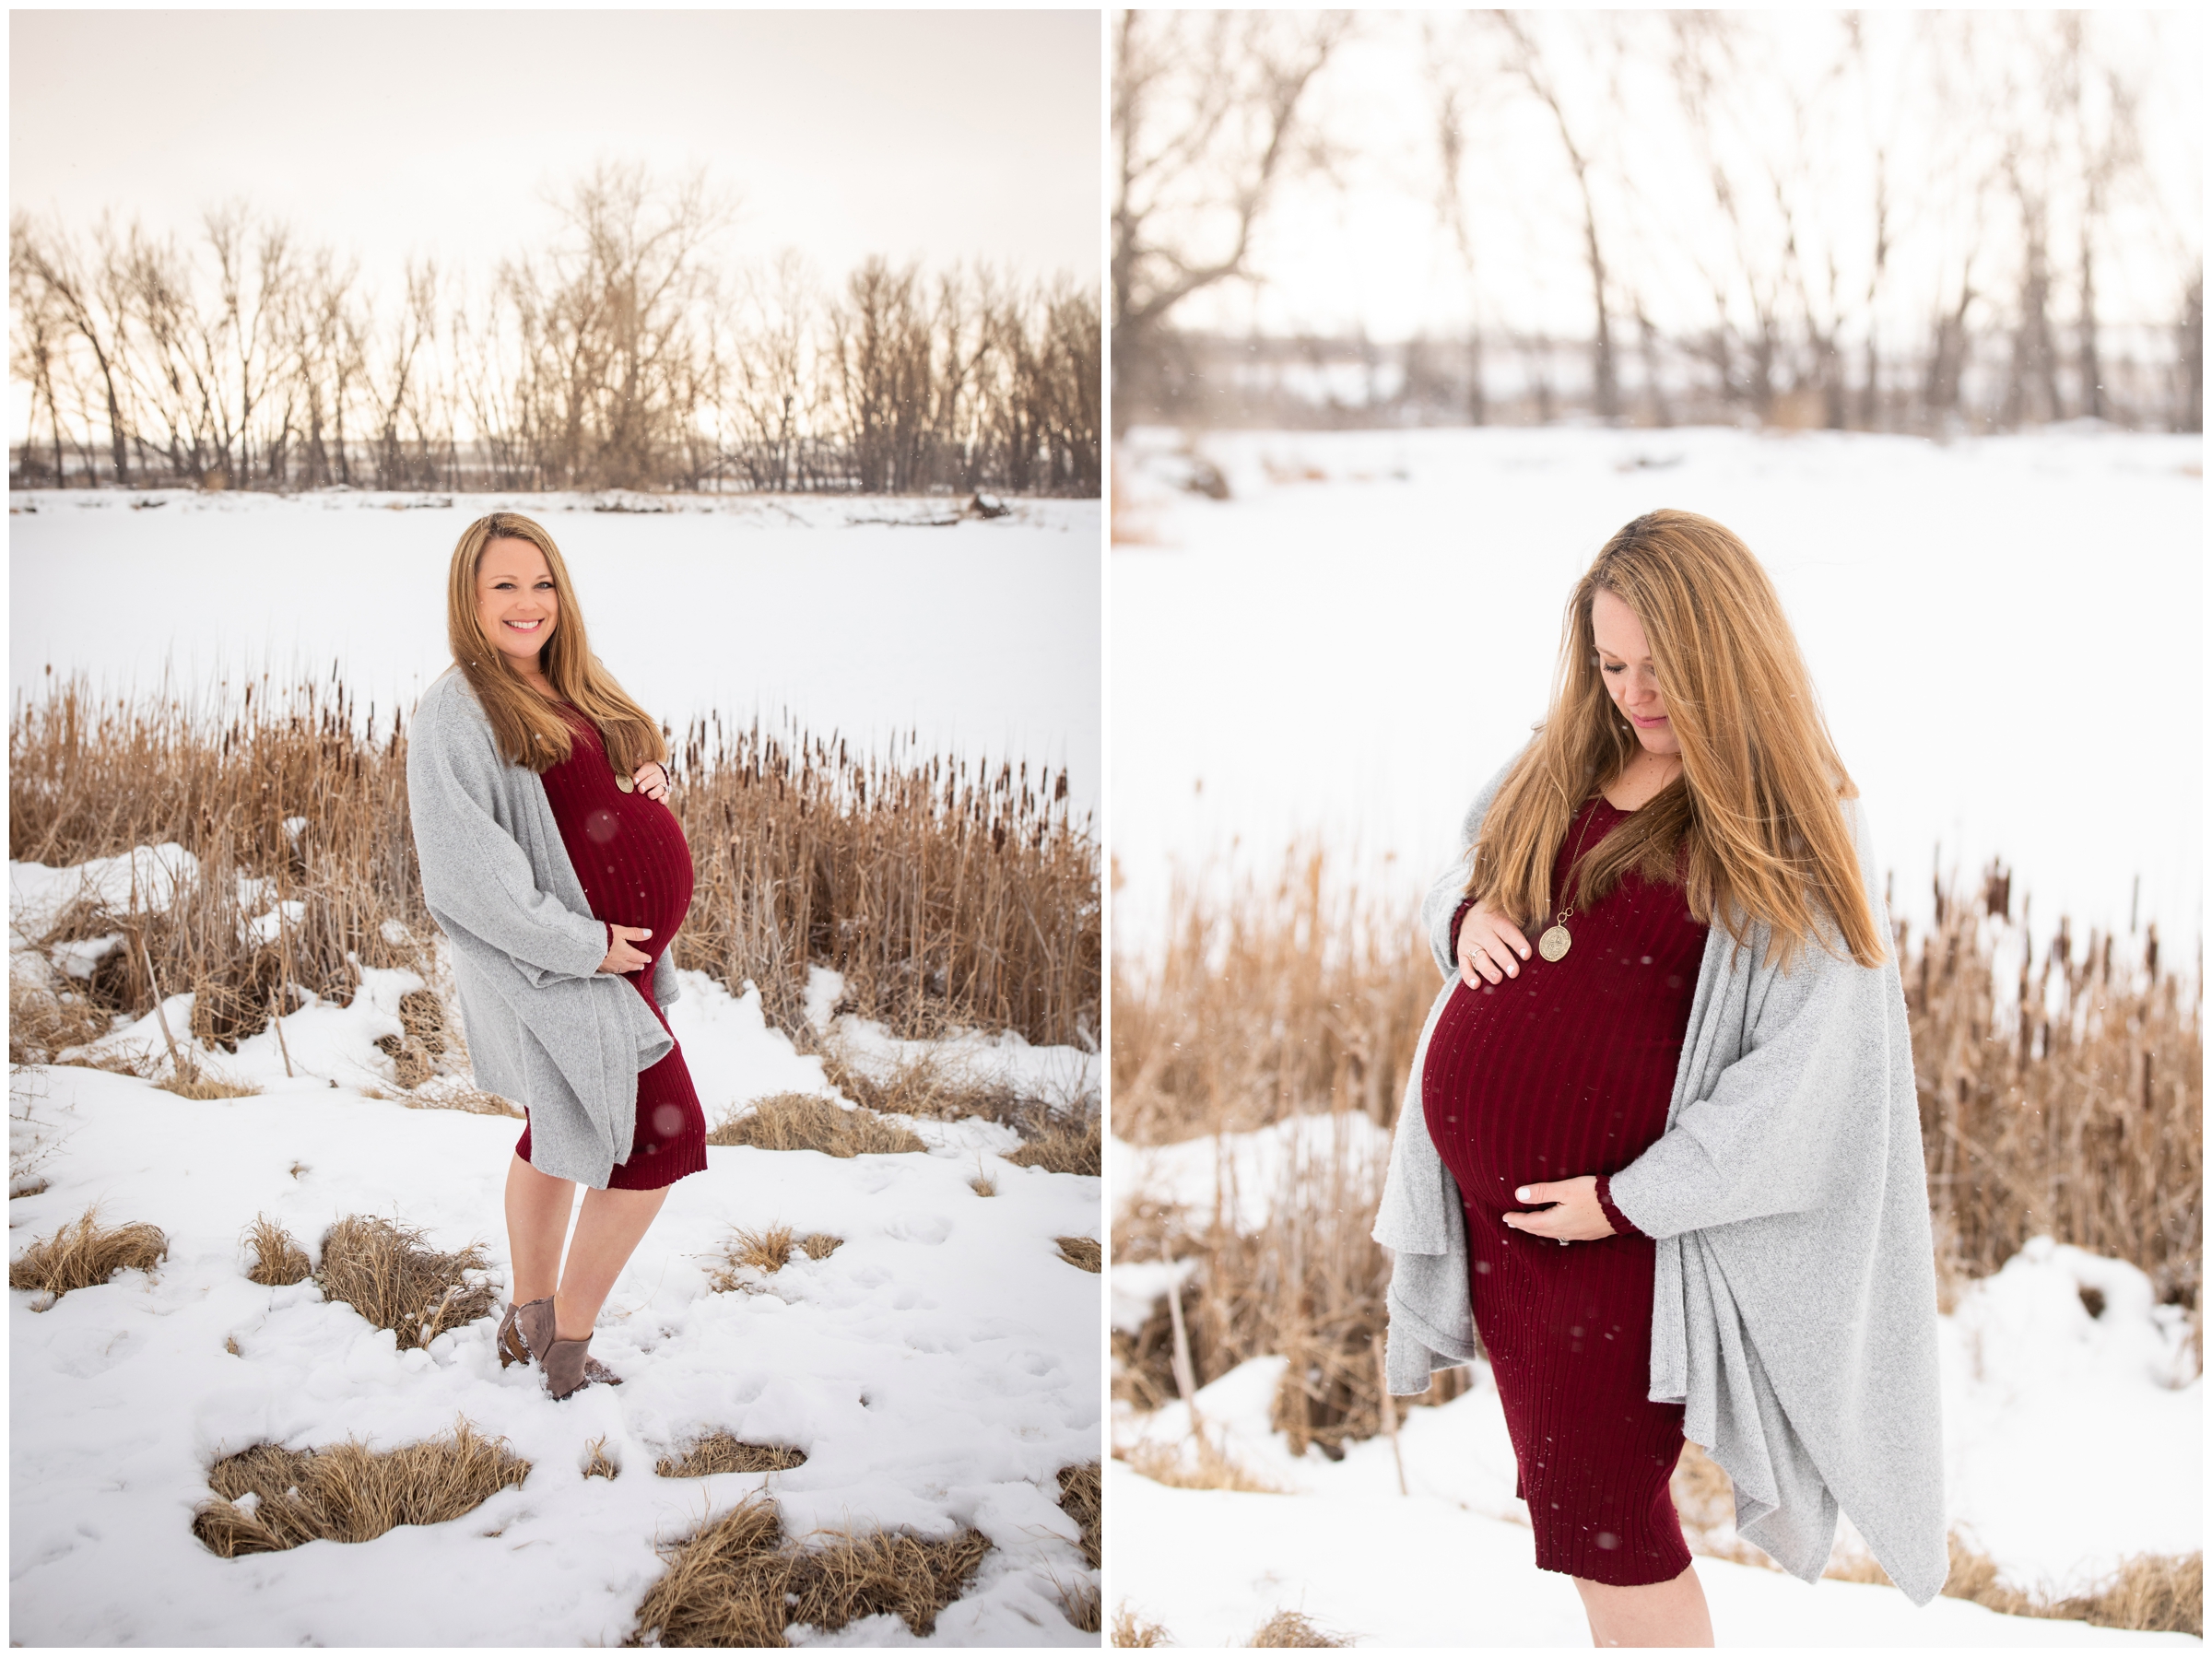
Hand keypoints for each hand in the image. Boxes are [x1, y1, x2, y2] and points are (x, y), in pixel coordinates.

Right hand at [599, 924, 651, 973]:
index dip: (645, 958)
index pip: (639, 957)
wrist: (586, 946)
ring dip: (629, 969)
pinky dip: (617, 971)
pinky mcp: (601, 968)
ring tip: (631, 968)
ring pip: (623, 970)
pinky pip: (612, 971)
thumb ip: (635, 933)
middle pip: (632, 966)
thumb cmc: (604, 936)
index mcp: (627, 954)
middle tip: (642, 966)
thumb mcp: (622, 931)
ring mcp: (610, 966)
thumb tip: (649, 933)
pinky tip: (616, 969)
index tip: (649, 959)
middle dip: (638, 966)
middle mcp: (620, 962)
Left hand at [632, 761, 670, 801]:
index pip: (645, 771)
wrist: (653, 775)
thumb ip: (634, 764)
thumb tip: (632, 761)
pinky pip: (666, 796)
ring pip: (660, 788)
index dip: (639, 776)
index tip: (634, 781)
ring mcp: (662, 784)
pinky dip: (664, 799)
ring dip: (655, 792)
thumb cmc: (641, 772)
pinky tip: (660, 801)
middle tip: (640, 789)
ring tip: (650, 796)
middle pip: (652, 780)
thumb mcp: (638, 765)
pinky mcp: (665, 793)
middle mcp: (657, 775)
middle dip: (646, 785)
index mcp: (650, 767)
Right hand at [1457, 902, 1532, 986]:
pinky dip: (1468, 975)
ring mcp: (1471, 943)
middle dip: (1504, 960)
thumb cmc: (1496, 915)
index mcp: (1497, 920)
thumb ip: (1524, 913)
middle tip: (1515, 973)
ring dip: (1488, 969)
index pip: (1508, 932)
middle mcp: (1483, 932)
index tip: (1527, 955)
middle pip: (1494, 947)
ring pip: (1479, 957)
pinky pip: (1463, 965)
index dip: (1518, 943)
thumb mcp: (1508, 909)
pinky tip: (1476, 985)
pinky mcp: (1461, 952)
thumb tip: (1545, 916)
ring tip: (1497, 980)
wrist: (1465, 913)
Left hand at [1500, 1176, 1615, 1242]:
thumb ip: (1542, 1192)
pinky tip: (1556, 1228)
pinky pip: (1564, 1234)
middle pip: (1539, 1230)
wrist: (1624, 1206)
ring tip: (1530, 1226)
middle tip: (1512, 1223)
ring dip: (1538, 1229)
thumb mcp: (1565, 1189)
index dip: (1517, 1219)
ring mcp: (1578, 1234)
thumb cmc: (1594, 1194)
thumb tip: (1518, 1195)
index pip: (1530, 1222)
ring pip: (1551, 1234)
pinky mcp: (1588, 1233)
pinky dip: (1552, 1231)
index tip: (1505, 1217)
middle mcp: (1565, 1231)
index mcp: (1556, 1221)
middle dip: (1524, 1226)